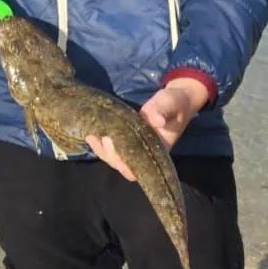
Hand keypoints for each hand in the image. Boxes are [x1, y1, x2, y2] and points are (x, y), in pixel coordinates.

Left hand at [85, 78, 209, 181]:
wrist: (176, 99)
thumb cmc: (175, 102)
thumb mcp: (170, 102)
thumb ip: (162, 109)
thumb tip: (156, 120)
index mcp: (158, 150)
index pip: (138, 168)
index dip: (124, 163)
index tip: (115, 145)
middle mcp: (145, 153)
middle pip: (123, 165)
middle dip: (110, 155)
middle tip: (105, 137)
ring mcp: (135, 147)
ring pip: (115, 158)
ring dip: (102, 151)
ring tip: (92, 136)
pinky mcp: (128, 139)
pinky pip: (112, 147)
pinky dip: (100, 143)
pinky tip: (91, 134)